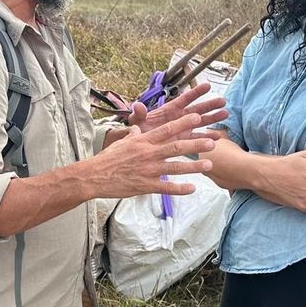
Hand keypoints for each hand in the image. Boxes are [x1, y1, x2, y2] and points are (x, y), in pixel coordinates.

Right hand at [85, 113, 215, 198]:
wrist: (94, 176)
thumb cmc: (107, 159)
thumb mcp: (121, 142)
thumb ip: (133, 135)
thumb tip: (138, 128)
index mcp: (143, 141)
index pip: (166, 129)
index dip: (183, 123)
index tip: (197, 117)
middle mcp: (148, 154)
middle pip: (176, 147)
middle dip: (195, 144)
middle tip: (212, 142)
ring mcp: (148, 170)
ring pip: (175, 167)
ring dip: (193, 167)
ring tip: (209, 165)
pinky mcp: (145, 185)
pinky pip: (166, 188)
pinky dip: (180, 189)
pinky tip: (192, 189)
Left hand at [127, 82, 227, 137]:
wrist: (140, 146)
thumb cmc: (139, 130)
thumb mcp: (138, 122)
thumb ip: (139, 114)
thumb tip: (137, 105)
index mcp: (170, 110)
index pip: (184, 99)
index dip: (195, 92)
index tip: (208, 85)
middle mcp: (179, 117)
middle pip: (197, 109)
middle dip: (209, 105)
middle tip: (223, 101)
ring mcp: (184, 128)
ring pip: (201, 122)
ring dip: (213, 118)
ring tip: (225, 114)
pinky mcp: (185, 141)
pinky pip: (198, 138)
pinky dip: (208, 137)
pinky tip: (218, 137)